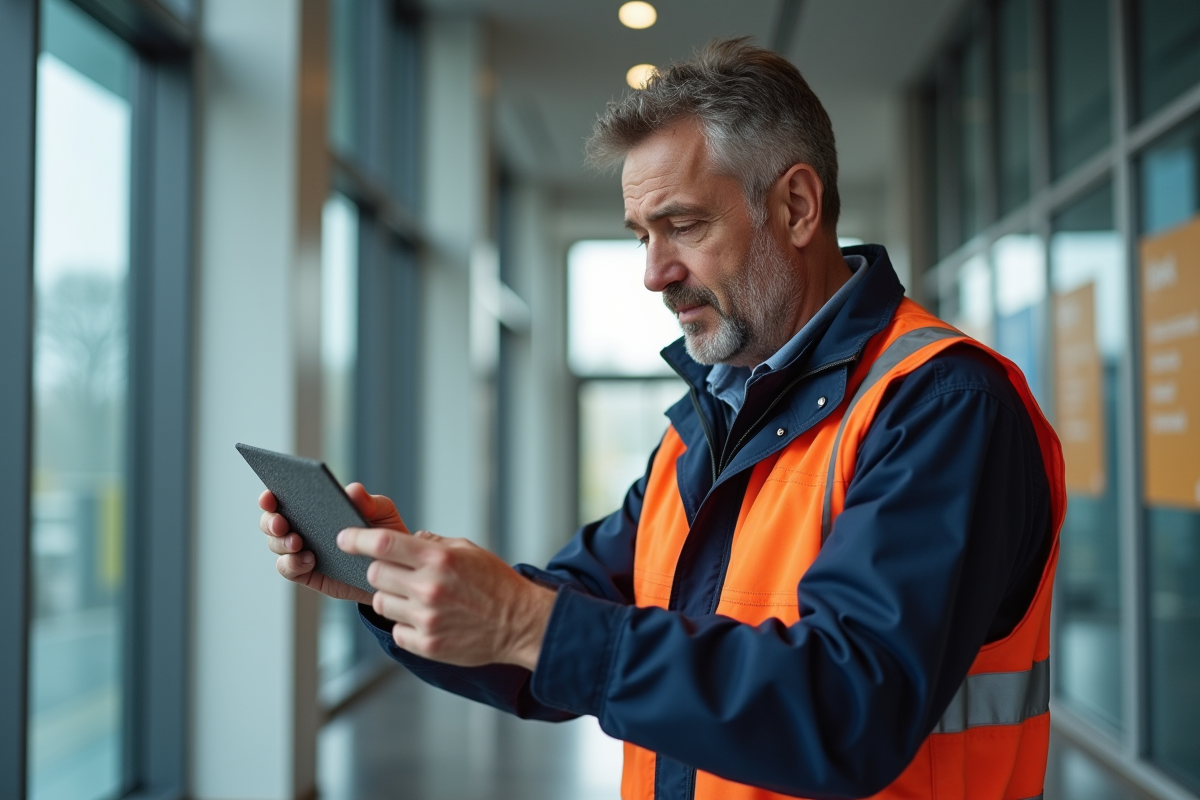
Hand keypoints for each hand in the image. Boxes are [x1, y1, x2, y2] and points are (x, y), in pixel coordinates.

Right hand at [258, 483, 407, 604]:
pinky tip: (309, 560)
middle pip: (271, 521)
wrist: (392, 568)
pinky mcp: (306, 572)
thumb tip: (352, 490)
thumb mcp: (383, 513)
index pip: (283, 497)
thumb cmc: (384, 533)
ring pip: (276, 545)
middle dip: (270, 521)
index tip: (269, 496)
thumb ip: (370, 501)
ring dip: (281, 543)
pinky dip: (292, 563)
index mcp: (313, 505)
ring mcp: (301, 550)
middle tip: (281, 523)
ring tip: (297, 542)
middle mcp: (301, 526)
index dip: (270, 496)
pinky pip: (288, 568)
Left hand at [337, 527, 557, 669]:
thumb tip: (406, 540)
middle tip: (398, 573)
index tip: (343, 537)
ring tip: (419, 598)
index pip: (383, 544)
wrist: (519, 624)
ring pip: (380, 603)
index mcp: (438, 559)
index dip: (356, 538)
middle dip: (380, 570)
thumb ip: (433, 543)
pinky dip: (405, 623)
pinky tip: (428, 619)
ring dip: (392, 598)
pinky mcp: (426, 645)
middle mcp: (428, 588)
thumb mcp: (467, 550)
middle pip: (374, 574)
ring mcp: (426, 619)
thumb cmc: (496, 584)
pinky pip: (396, 629)